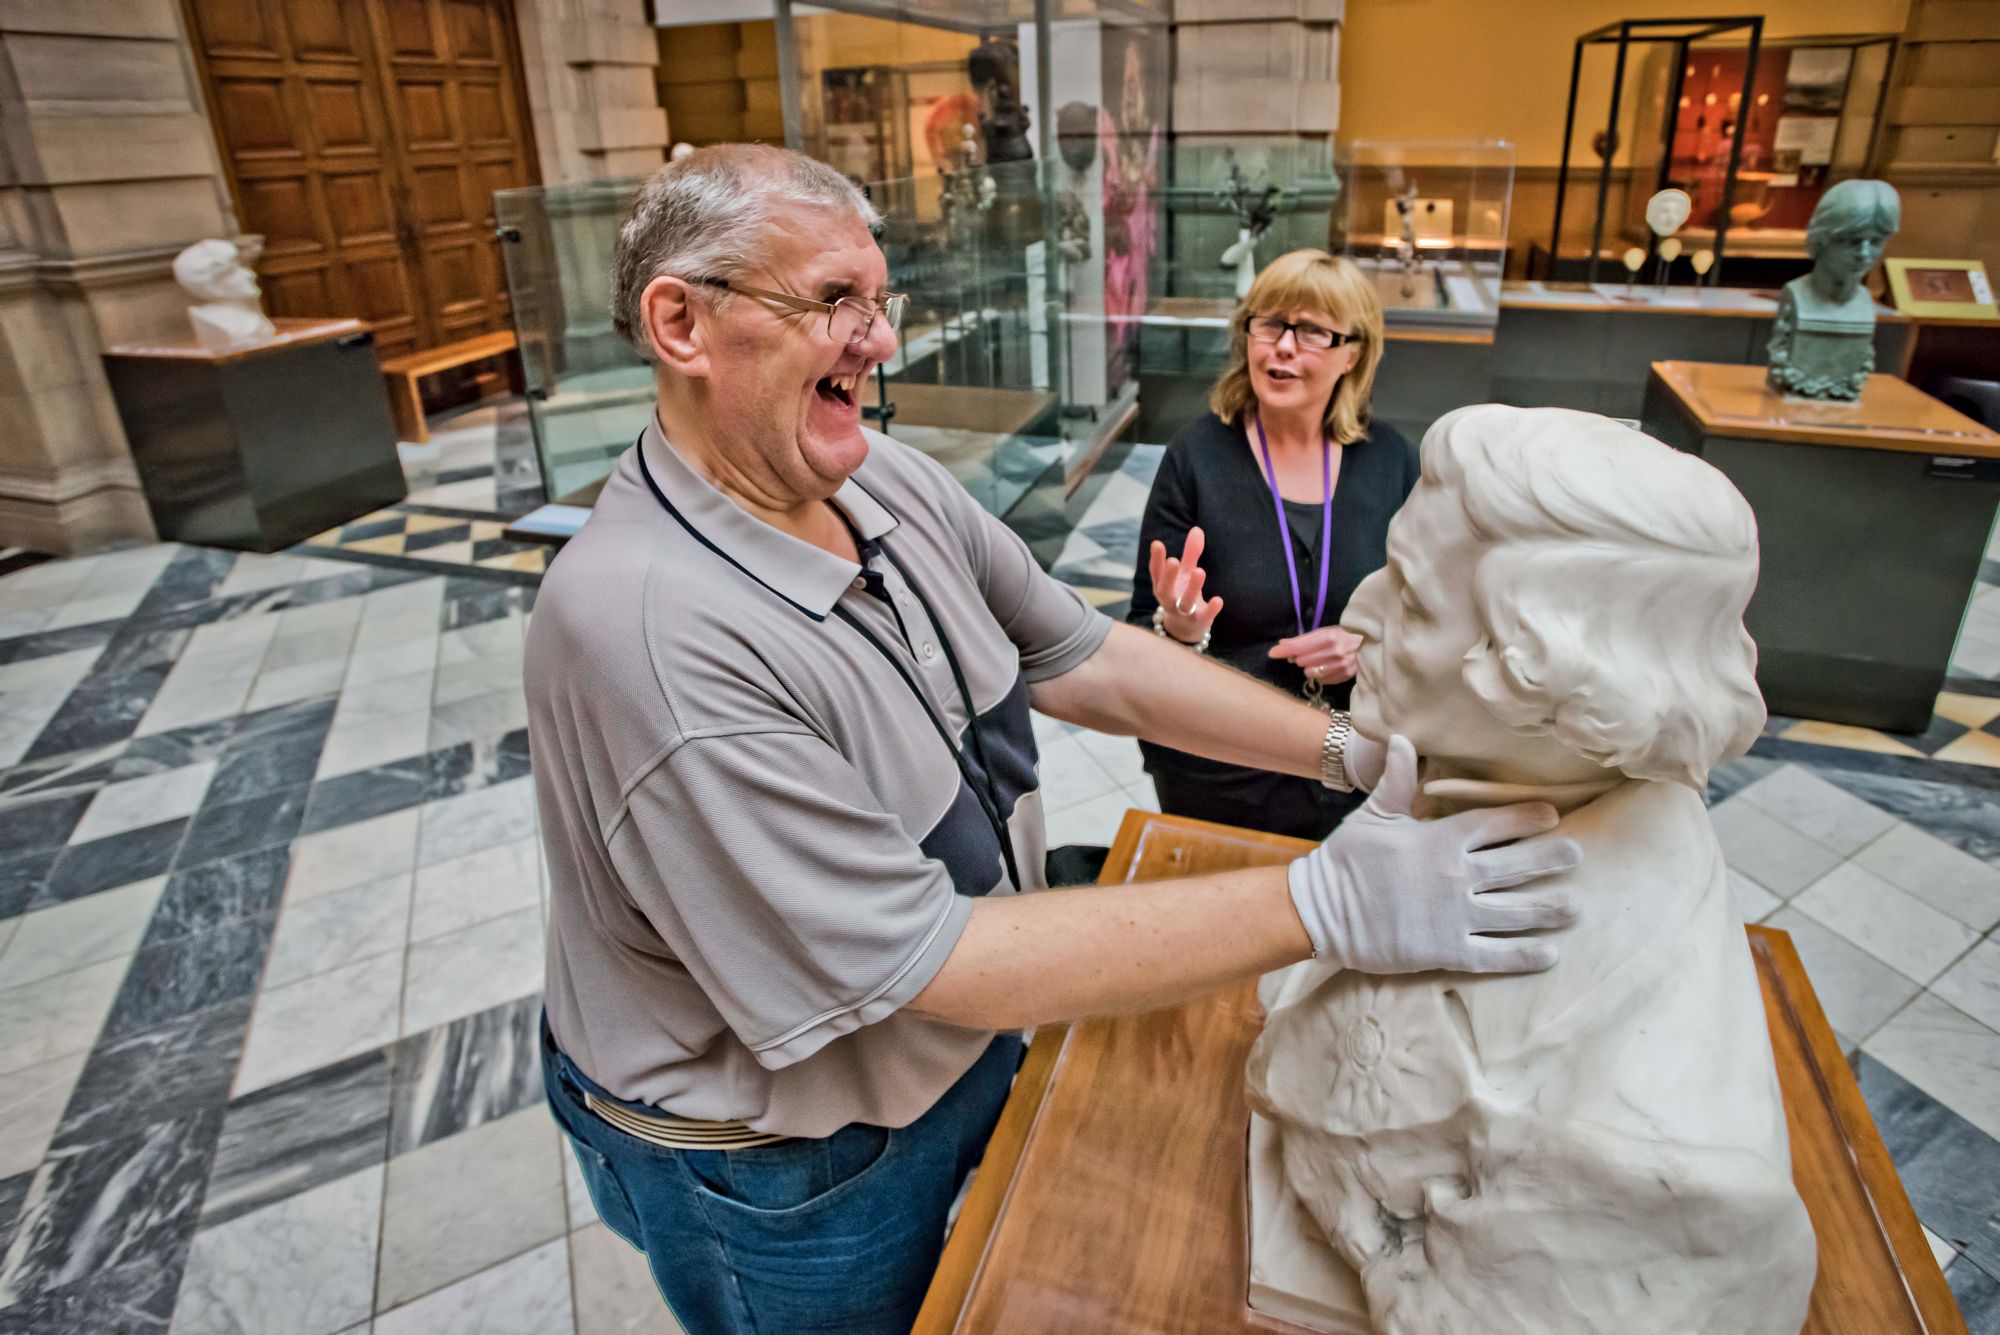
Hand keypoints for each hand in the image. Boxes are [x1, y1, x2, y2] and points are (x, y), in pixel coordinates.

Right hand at [1148, 527, 1222, 644]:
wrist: (1186, 629)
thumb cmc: (1182, 593)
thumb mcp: (1185, 573)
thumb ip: (1191, 553)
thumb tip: (1197, 529)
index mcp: (1162, 586)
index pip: (1156, 573)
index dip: (1156, 560)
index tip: (1157, 544)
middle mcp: (1169, 600)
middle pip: (1165, 589)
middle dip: (1168, 576)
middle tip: (1173, 560)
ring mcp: (1183, 613)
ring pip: (1185, 603)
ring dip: (1192, 588)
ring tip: (1200, 571)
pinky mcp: (1199, 622)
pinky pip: (1205, 617)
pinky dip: (1211, 609)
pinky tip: (1218, 600)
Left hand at [1269, 626, 1362, 685]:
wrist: (1371, 646)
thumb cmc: (1345, 636)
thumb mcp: (1326, 631)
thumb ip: (1304, 639)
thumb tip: (1281, 645)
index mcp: (1329, 636)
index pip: (1299, 646)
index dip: (1284, 650)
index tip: (1272, 653)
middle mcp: (1335, 652)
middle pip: (1301, 661)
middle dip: (1299, 658)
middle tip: (1305, 654)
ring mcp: (1341, 666)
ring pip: (1310, 673)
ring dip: (1309, 668)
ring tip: (1317, 661)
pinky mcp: (1345, 676)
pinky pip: (1321, 680)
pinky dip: (1320, 675)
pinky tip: (1327, 668)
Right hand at [1287, 737, 1581, 974]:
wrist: (1321, 911)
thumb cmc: (1346, 860)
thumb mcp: (1372, 815)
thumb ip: (1396, 780)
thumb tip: (1402, 738)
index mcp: (1440, 839)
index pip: (1496, 823)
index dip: (1527, 818)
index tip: (1552, 817)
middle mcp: (1456, 875)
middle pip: (1518, 865)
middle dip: (1552, 858)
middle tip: (1578, 854)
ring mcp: (1455, 915)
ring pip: (1517, 912)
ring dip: (1550, 908)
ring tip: (1575, 907)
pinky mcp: (1447, 951)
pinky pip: (1496, 954)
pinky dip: (1526, 955)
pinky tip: (1550, 953)